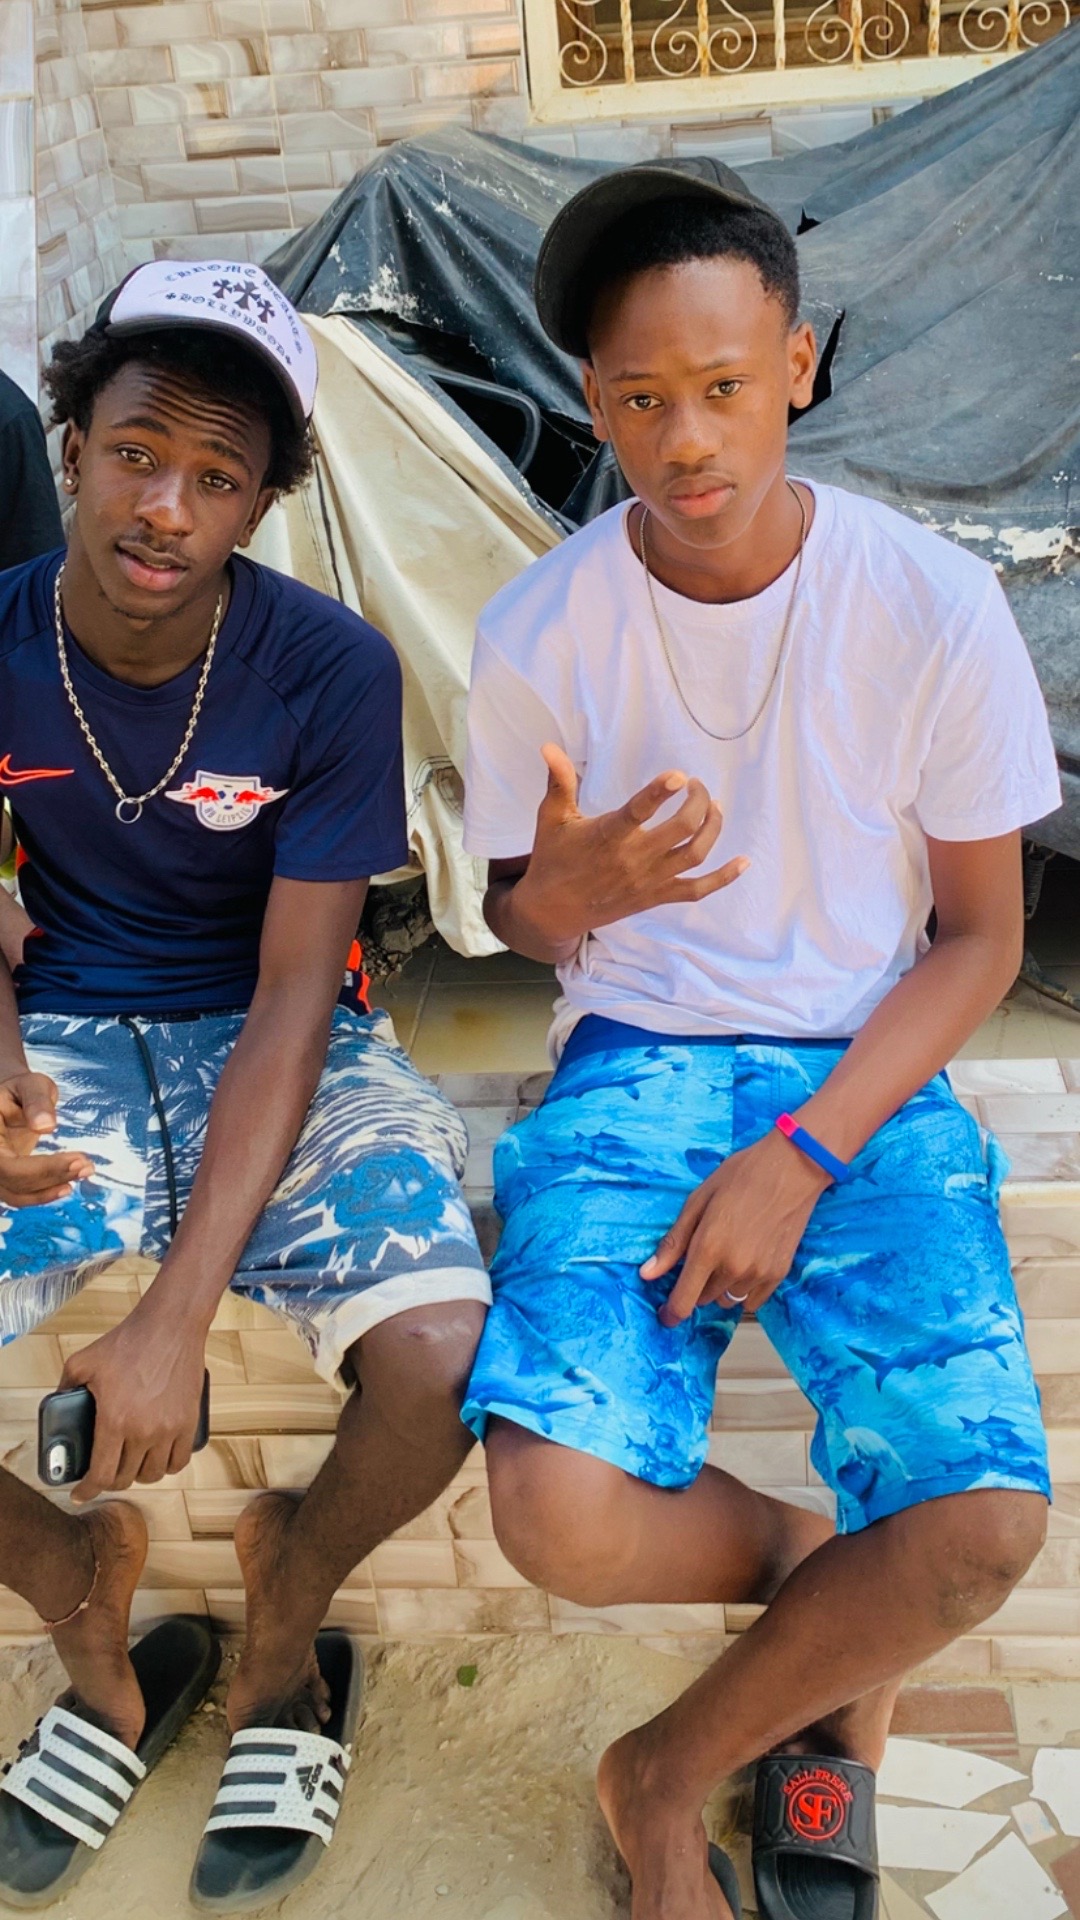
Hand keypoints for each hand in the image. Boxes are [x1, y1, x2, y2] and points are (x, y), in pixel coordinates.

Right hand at [0, 1072, 92, 1206]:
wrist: (12, 1101)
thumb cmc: (21, 1090)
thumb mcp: (31, 1085)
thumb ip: (37, 1101)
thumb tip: (46, 1126)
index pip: (6, 1165)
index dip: (42, 1168)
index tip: (78, 1159)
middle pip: (13, 1182)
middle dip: (52, 1177)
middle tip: (87, 1166)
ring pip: (16, 1194)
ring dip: (51, 1188)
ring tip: (84, 1172)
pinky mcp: (3, 1179)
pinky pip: (19, 1195)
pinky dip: (43, 1194)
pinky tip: (67, 1186)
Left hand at [60, 1301, 207, 1499]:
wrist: (170, 1326)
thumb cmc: (128, 1341)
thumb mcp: (83, 1362)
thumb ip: (65, 1386)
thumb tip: (59, 1403)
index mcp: (114, 1420)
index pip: (101, 1474)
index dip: (88, 1490)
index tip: (81, 1494)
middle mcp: (143, 1431)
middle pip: (127, 1478)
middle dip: (112, 1480)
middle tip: (106, 1471)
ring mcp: (169, 1428)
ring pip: (153, 1474)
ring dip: (140, 1474)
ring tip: (133, 1463)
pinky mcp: (189, 1421)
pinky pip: (180, 1461)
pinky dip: (168, 1465)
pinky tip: (158, 1457)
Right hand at [514, 744, 748, 949]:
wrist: (553, 911)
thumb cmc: (553, 859)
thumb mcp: (552, 818)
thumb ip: (559, 781)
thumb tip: (549, 747)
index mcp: (607, 836)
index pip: (638, 812)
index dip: (660, 793)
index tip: (679, 776)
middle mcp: (633, 859)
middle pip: (682, 829)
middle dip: (699, 802)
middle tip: (697, 785)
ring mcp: (648, 881)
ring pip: (695, 854)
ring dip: (714, 828)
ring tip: (714, 806)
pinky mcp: (656, 897)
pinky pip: (697, 890)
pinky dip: (724, 878)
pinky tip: (744, 862)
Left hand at [641, 1130, 830, 1325]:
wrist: (793, 1169)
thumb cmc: (741, 1176)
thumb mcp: (698, 1201)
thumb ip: (673, 1243)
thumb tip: (647, 1274)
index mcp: (708, 1249)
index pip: (684, 1300)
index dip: (671, 1313)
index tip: (666, 1316)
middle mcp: (733, 1268)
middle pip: (703, 1299)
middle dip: (696, 1285)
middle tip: (702, 1256)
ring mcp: (758, 1274)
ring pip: (727, 1300)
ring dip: (719, 1287)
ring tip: (726, 1256)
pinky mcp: (779, 1274)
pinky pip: (752, 1301)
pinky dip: (743, 1290)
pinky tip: (745, 1263)